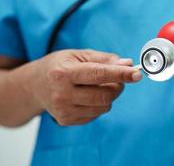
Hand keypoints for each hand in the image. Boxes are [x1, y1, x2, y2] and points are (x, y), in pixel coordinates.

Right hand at [26, 49, 141, 125]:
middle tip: (115, 78)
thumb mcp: (79, 54)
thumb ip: (104, 59)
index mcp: (64, 73)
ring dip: (108, 96)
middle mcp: (62, 93)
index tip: (137, 74)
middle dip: (117, 85)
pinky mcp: (66, 121)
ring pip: (104, 107)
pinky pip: (96, 114)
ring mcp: (63, 110)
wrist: (35, 85)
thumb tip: (127, 64)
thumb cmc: (59, 66)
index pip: (99, 74)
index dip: (121, 74)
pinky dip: (98, 104)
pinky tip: (86, 96)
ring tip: (96, 86)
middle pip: (105, 95)